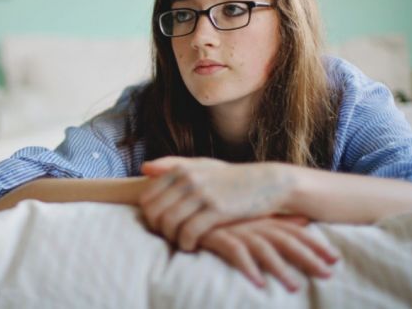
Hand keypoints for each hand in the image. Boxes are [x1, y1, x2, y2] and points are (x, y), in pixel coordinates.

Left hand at [139, 156, 293, 250]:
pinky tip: (192, 246)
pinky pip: (189, 232)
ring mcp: (202, 194)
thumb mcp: (203, 166)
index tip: (162, 226)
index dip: (150, 217)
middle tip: (171, 237)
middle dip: (158, 230)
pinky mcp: (217, 209)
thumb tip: (144, 167)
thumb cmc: (231, 178)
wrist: (268, 184)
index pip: (146, 198)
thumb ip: (173, 165)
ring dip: (172, 239)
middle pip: (153, 213)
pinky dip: (186, 244)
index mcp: (181, 170)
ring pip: (168, 223)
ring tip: (182, 243)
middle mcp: (188, 179)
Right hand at [199, 216, 338, 291]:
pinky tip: (258, 283)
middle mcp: (252, 223)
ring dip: (281, 268)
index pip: (294, 231)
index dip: (315, 244)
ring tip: (294, 287)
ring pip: (264, 249)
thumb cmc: (219, 212)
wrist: (183, 202)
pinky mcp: (216, 236)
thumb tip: (304, 219)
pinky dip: (248, 267)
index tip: (335, 258)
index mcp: (262, 218)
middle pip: (286, 240)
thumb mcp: (251, 215)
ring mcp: (235, 229)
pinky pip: (235, 253)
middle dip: (308, 257)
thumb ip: (275, 219)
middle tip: (327, 275)